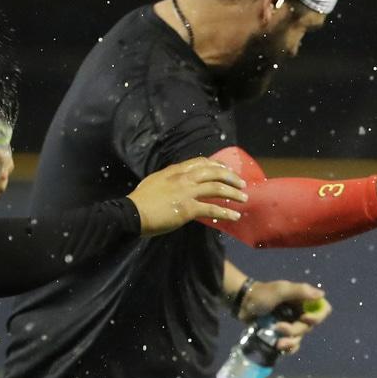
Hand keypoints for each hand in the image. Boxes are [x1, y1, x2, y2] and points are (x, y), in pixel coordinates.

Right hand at [128, 158, 247, 235]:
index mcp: (175, 170)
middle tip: (242, 183)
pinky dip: (226, 212)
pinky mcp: (188, 209)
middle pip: (213, 172)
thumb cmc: (140, 200)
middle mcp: (183, 178)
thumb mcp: (154, 181)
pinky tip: (235, 215)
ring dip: (233, 193)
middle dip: (230, 176)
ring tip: (244, 198)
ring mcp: (186, 192)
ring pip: (217, 188)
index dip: (216, 164)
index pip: (201, 162)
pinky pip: (212, 209)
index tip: (226, 168)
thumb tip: (177, 182)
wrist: (132, 212)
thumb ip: (168, 179)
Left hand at [238, 279, 330, 352]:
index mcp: (303, 301)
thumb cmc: (261, 294)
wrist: (243, 304)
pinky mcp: (282, 335)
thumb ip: (300, 291)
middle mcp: (300, 313)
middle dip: (295, 330)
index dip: (317, 316)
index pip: (322, 310)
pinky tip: (279, 348)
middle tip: (279, 327)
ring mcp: (291, 325)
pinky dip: (288, 349)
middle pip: (309, 328)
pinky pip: (291, 346)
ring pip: (299, 339)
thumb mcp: (281, 289)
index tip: (305, 318)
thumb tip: (321, 294)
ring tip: (277, 344)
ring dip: (290, 342)